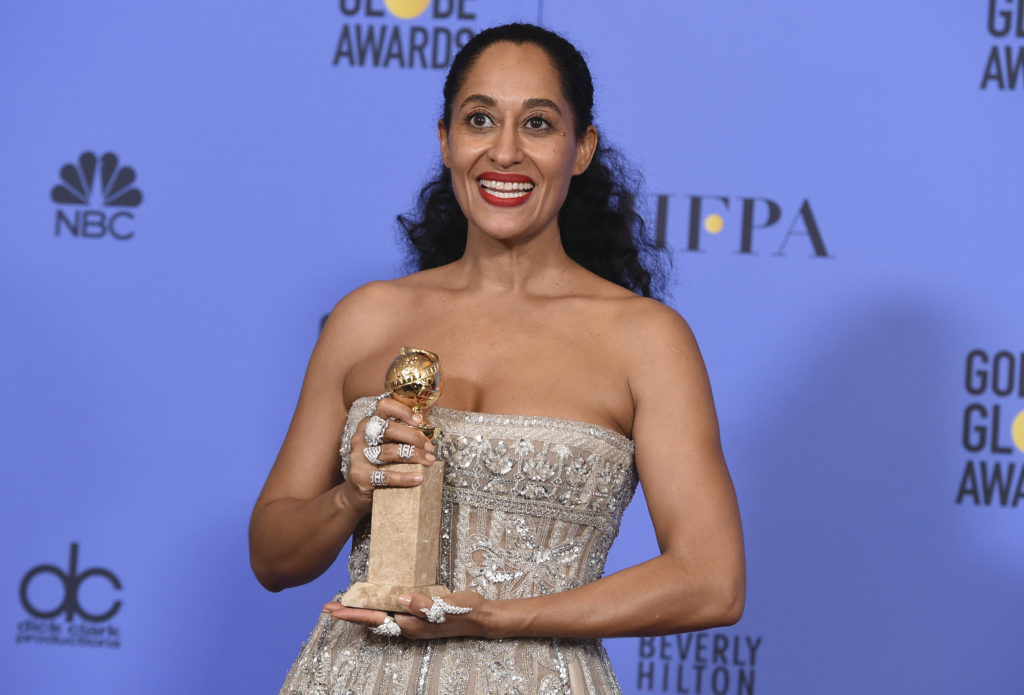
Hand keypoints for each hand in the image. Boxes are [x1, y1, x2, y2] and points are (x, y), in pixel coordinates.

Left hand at [322, 591, 486, 638]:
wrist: (481, 617)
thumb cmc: (465, 611)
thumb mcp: (446, 607)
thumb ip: (424, 605)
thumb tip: (402, 600)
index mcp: (411, 623)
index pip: (375, 618)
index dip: (353, 614)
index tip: (334, 610)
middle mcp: (408, 625)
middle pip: (372, 619)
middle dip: (350, 613)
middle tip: (328, 607)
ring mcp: (413, 622)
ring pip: (381, 617)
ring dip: (362, 611)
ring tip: (344, 605)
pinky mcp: (418, 616)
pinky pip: (392, 613)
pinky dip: (377, 608)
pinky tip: (374, 604)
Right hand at [343, 396, 436, 512]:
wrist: (357, 492)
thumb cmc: (378, 464)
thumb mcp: (385, 445)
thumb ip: (401, 434)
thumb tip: (428, 426)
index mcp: (368, 424)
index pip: (383, 406)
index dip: (402, 411)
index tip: (419, 421)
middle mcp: (360, 437)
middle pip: (389, 430)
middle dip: (414, 437)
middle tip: (430, 447)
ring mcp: (358, 456)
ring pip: (389, 451)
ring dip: (414, 455)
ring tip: (428, 461)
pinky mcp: (360, 475)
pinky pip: (385, 476)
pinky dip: (405, 477)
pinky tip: (418, 478)